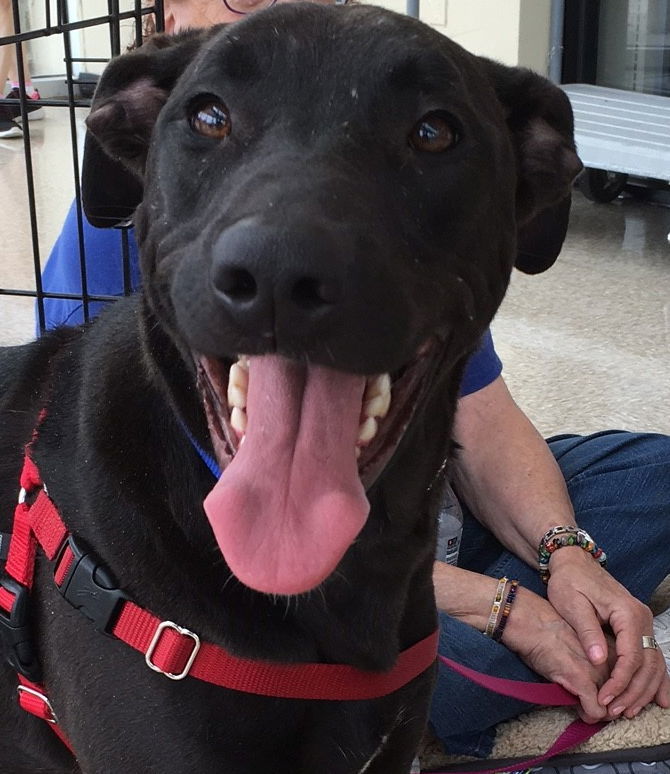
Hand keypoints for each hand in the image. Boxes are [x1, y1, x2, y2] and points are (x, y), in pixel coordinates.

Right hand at [500, 584, 610, 721]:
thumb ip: (593, 656)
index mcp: (610, 646)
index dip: (616, 689)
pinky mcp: (583, 682)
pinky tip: (579, 709)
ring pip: (612, 707)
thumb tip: (596, 678)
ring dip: (600, 712)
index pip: (626, 678)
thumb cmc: (548, 627)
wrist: (532, 622)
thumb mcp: (579, 639)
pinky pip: (595, 712)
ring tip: (585, 707)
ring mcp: (598, 671)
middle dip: (610, 704)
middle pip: (622, 695)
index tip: (603, 694)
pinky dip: (588, 715)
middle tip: (594, 704)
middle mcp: (609, 660)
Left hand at [547, 547, 669, 719]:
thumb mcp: (572, 604)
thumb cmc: (570, 581)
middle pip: (647, 664)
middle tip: (614, 711)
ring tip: (627, 710)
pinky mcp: (638, 627)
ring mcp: (643, 623)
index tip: (604, 698)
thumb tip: (598, 660)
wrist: (574, 563)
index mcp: (627, 613)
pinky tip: (658, 699)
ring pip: (654, 663)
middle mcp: (642, 618)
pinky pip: (652, 656)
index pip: (631, 657)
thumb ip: (587, 632)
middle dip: (632, 691)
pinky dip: (655, 679)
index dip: (619, 682)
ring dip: (643, 690)